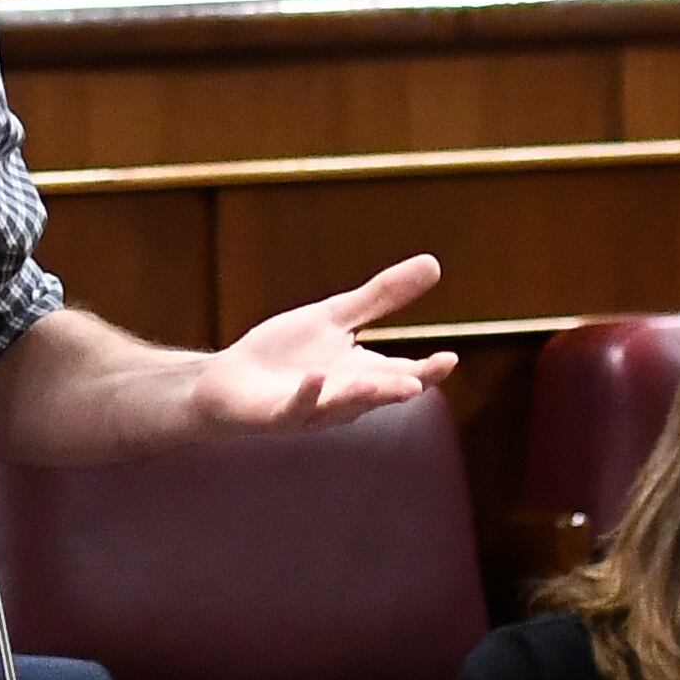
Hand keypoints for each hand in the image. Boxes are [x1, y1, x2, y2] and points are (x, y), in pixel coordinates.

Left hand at [191, 255, 453, 433]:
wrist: (229, 380)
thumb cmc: (285, 353)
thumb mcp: (334, 317)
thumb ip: (381, 297)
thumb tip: (434, 264)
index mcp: (363, 375)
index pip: (404, 375)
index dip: (427, 371)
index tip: (450, 359)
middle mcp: (344, 397)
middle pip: (378, 395)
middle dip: (399, 389)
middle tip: (420, 382)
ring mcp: (312, 410)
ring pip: (342, 406)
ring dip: (361, 396)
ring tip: (381, 385)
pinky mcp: (278, 415)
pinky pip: (296, 408)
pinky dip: (307, 395)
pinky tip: (315, 377)